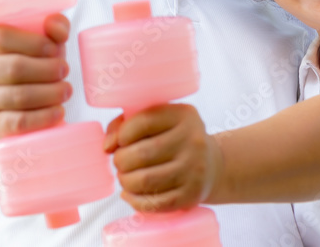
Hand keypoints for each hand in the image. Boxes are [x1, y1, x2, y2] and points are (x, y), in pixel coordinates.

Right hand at [0, 13, 71, 143]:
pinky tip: (58, 111)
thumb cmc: (15, 63)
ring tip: (66, 90)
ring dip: (50, 93)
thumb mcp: (27, 42)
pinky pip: (18, 122)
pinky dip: (43, 117)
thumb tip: (57, 26)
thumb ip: (49, 29)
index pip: (2, 38)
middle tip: (65, 70)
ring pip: (18, 96)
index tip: (54, 48)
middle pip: (14, 68)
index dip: (33, 43)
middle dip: (47, 69)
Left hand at [106, 103, 222, 212]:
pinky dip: (135, 200)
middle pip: (141, 154)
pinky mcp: (192, 195)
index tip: (119, 142)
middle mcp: (193, 140)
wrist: (212, 165)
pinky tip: (130, 194)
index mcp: (183, 115)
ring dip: (125, 181)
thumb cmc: (174, 139)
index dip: (122, 134)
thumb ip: (126, 123)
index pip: (143, 121)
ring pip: (145, 180)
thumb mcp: (159, 120)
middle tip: (120, 163)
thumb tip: (107, 146)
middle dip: (120, 161)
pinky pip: (154, 203)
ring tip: (125, 178)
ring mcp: (194, 169)